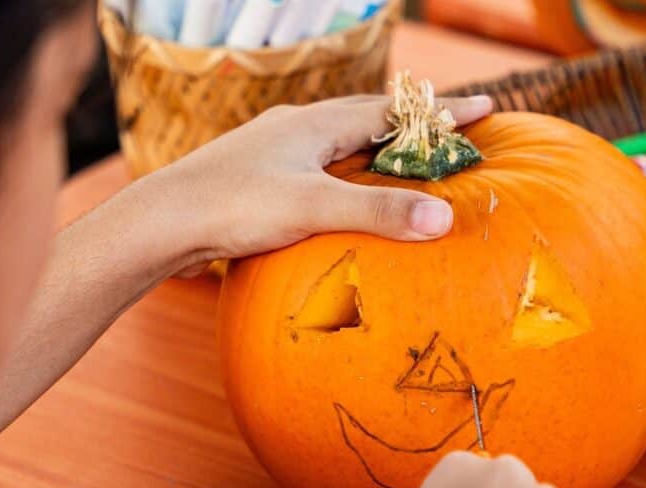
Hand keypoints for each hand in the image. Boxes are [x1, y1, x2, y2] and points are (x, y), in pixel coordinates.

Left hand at [137, 94, 492, 276]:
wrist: (159, 222)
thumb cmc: (234, 207)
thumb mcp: (313, 207)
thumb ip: (378, 212)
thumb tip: (444, 218)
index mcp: (315, 123)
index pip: (393, 112)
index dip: (441, 113)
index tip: (486, 107)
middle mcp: (295, 128)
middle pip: (367, 118)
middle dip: (413, 124)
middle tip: (451, 131)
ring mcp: (273, 152)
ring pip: (338, 142)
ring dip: (376, 148)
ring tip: (404, 160)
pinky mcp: (257, 179)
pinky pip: (316, 167)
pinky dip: (345, 173)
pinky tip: (342, 195)